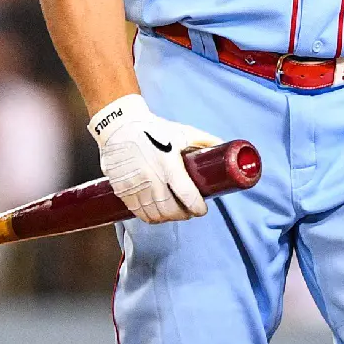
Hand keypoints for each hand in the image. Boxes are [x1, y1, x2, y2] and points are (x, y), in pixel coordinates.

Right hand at [88, 94, 222, 223]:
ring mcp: (135, 187)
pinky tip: (157, 212)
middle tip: (190, 211)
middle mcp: (151, 178)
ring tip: (175, 213)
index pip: (187, 195)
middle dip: (184, 214)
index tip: (203, 209)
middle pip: (171, 210)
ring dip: (168, 218)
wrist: (119, 125)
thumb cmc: (153, 128)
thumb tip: (224, 145)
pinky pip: (139, 213)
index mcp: (169, 164)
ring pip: (155, 215)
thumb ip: (204, 140)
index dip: (197, 207)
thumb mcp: (181, 132)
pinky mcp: (122, 191)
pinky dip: (150, 217)